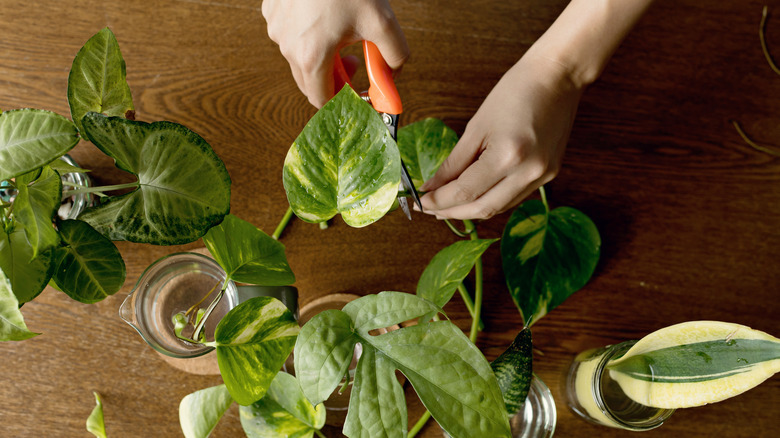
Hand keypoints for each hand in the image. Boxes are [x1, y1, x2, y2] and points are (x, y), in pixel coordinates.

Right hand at [262, 0, 408, 107]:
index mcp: (311, 56)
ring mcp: (276, 28)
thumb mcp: (382, 21)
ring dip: (321, 56)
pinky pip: (289, 35)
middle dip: (334, 78)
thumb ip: (393, 58)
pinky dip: (307, 35)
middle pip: (309, 82)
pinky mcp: (271, 11)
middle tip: (354, 61)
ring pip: (299, 58)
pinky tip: (325, 16)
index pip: (322, 101)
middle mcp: (287, 46)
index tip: (359, 90)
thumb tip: (392, 78)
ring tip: (342, 33)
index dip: (343, 100)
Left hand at [419, 54, 583, 219]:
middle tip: (430, 209)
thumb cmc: (515, 92)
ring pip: (499, 208)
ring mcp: (542, 177)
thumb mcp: (476, 127)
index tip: (421, 202)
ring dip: (471, 210)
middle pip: (482, 208)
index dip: (439, 201)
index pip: (465, 192)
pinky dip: (491, 200)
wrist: (557, 77)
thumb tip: (432, 186)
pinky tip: (474, 195)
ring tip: (447, 206)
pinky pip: (513, 198)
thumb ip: (453, 163)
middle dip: (452, 212)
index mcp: (507, 156)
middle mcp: (528, 173)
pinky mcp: (549, 175)